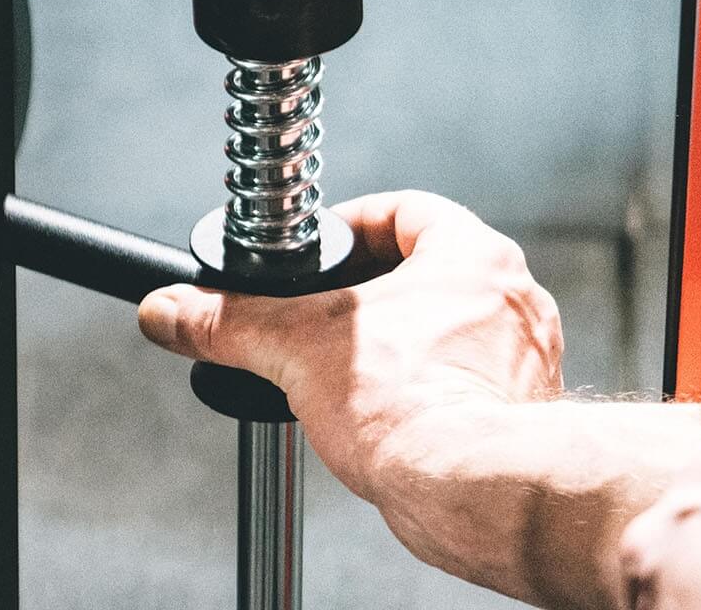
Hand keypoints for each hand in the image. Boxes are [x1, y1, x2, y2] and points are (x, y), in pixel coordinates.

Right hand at [136, 191, 564, 494]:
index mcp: (473, 254)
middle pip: (429, 271)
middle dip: (372, 293)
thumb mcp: (296, 350)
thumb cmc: (414, 408)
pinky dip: (430, 393)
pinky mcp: (522, 414)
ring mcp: (526, 359)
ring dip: (404, 344)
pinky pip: (470, 385)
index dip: (353, 225)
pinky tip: (392, 419)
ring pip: (453, 331)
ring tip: (353, 372)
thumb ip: (229, 322)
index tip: (321, 251)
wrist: (470, 491)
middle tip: (326, 316)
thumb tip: (174, 311)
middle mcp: (513, 300)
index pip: (406, 209)